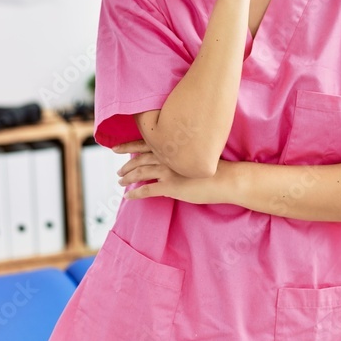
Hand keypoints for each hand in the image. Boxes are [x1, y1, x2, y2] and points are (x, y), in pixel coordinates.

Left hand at [113, 139, 227, 204]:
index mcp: (172, 146)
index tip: (115, 148)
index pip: (144, 143)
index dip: (127, 145)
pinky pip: (147, 190)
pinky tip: (129, 197)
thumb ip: (178, 155)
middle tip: (118, 172)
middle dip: (126, 165)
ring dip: (128, 178)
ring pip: (140, 173)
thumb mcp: (194, 154)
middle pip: (138, 158)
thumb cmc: (214, 167)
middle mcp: (167, 156)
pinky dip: (135, 193)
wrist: (225, 179)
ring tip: (121, 183)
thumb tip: (168, 159)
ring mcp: (168, 170)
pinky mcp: (170, 186)